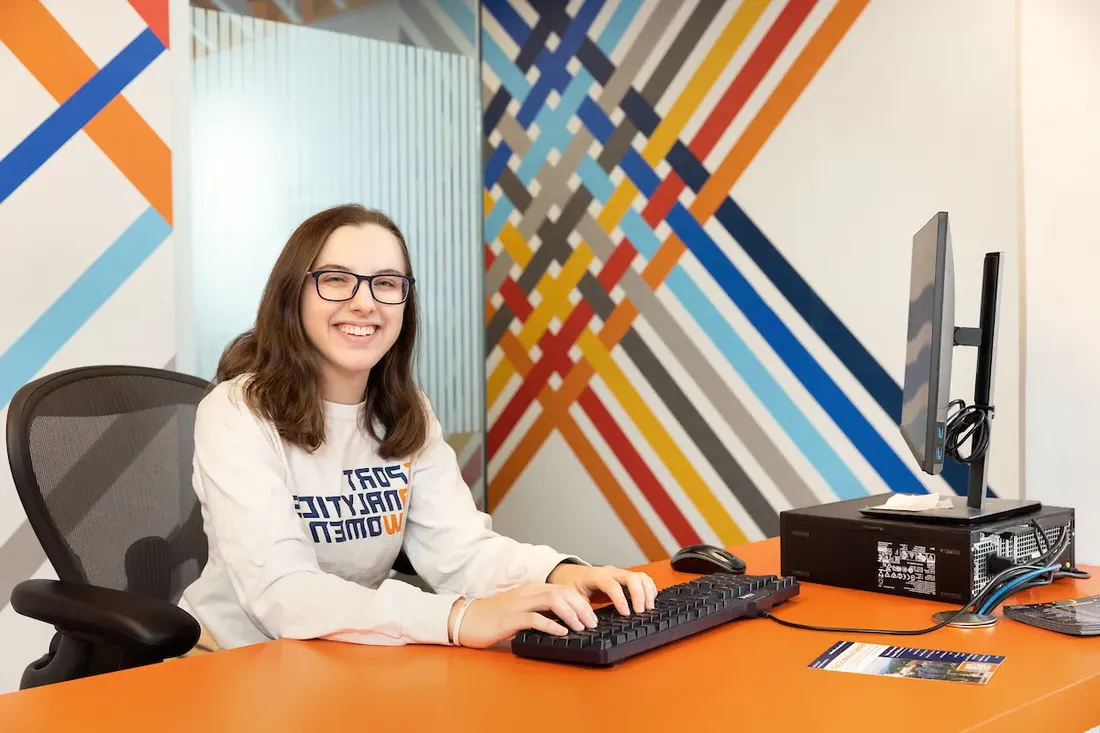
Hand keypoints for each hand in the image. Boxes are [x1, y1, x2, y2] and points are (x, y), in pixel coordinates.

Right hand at [450, 582, 598, 648]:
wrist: (465, 619)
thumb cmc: (493, 617)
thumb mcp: (520, 609)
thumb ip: (539, 610)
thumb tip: (564, 621)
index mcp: (531, 588)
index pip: (563, 588)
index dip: (581, 601)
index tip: (592, 616)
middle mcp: (527, 592)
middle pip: (562, 592)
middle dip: (581, 607)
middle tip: (592, 624)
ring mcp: (518, 604)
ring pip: (552, 601)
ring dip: (571, 614)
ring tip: (581, 627)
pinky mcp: (509, 619)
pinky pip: (534, 618)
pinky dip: (551, 625)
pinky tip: (561, 633)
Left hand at [547, 563, 657, 615]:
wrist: (571, 573)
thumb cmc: (572, 584)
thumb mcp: (571, 596)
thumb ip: (580, 607)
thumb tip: (589, 621)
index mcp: (596, 576)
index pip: (612, 585)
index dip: (621, 600)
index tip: (626, 614)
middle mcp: (611, 572)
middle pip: (631, 577)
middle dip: (639, 595)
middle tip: (641, 612)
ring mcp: (620, 573)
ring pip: (640, 576)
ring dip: (647, 592)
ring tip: (648, 608)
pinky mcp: (625, 577)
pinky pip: (642, 579)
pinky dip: (649, 589)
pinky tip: (649, 601)